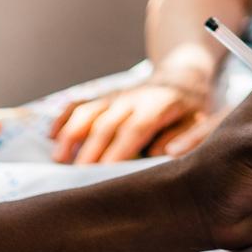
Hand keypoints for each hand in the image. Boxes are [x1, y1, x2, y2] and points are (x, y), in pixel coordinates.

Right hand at [52, 56, 214, 163]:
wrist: (183, 76)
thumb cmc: (192, 107)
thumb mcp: (199, 120)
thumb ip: (183, 136)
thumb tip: (159, 153)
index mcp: (160, 104)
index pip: (136, 127)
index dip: (120, 148)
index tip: (105, 170)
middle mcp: (133, 98)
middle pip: (107, 123)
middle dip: (90, 149)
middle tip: (76, 175)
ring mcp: (116, 96)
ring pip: (88, 111)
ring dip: (70, 134)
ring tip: (58, 159)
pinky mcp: (104, 97)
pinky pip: (80, 104)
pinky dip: (64, 118)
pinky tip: (51, 136)